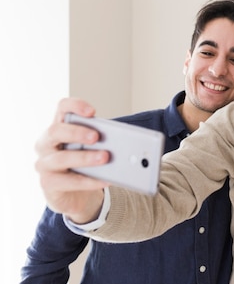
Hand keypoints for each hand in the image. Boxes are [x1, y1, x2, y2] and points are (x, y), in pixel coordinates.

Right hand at [34, 98, 108, 223]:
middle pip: (56, 131)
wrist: (73, 193)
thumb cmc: (83, 163)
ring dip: (85, 157)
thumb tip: (123, 141)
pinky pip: (68, 182)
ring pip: (61, 158)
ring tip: (104, 157)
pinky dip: (89, 181)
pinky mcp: (48, 183)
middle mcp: (46, 143)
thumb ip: (101, 140)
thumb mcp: (91, 148)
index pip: (62, 108)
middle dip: (77, 133)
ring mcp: (44, 164)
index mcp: (60, 128)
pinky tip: (104, 180)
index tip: (92, 112)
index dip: (75, 106)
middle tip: (96, 137)